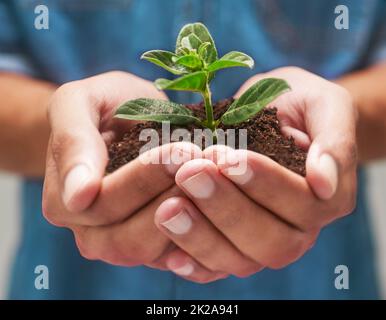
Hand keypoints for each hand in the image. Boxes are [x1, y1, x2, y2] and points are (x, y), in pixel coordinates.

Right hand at [43, 71, 200, 267]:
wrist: (126, 118)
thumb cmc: (103, 107)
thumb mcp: (79, 104)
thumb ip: (73, 143)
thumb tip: (78, 195)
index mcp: (65, 204)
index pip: (103, 204)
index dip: (143, 179)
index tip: (180, 150)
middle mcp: (93, 234)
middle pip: (132, 236)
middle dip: (171, 194)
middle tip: (205, 160)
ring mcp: (126, 244)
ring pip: (159, 249)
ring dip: (193, 213)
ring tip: (217, 174)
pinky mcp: (157, 247)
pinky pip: (182, 254)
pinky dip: (205, 230)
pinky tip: (224, 198)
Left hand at [153, 67, 356, 282]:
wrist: (273, 112)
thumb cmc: (298, 105)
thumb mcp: (324, 105)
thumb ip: (334, 141)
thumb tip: (324, 183)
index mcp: (326, 199)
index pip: (301, 202)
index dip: (265, 184)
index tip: (228, 158)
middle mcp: (298, 230)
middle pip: (270, 240)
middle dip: (227, 208)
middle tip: (190, 173)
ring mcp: (264, 244)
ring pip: (241, 259)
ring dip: (203, 235)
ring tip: (168, 206)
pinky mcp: (234, 248)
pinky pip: (217, 268)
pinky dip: (194, 264)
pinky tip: (170, 254)